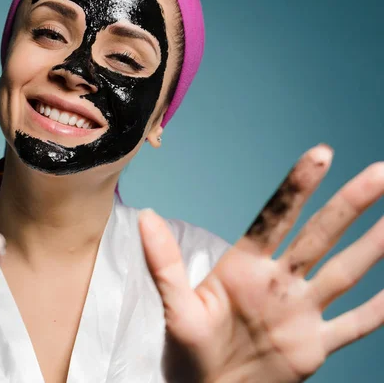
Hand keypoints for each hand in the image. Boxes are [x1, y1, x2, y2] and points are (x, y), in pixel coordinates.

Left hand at [139, 144, 382, 382]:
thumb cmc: (187, 350)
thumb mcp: (174, 307)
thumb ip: (163, 262)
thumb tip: (145, 215)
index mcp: (244, 268)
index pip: (275, 218)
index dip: (297, 188)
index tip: (320, 154)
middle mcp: (278, 282)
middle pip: (320, 236)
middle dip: (350, 205)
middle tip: (380, 173)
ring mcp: (300, 312)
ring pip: (345, 272)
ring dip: (373, 246)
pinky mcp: (314, 345)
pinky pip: (354, 325)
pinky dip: (378, 311)